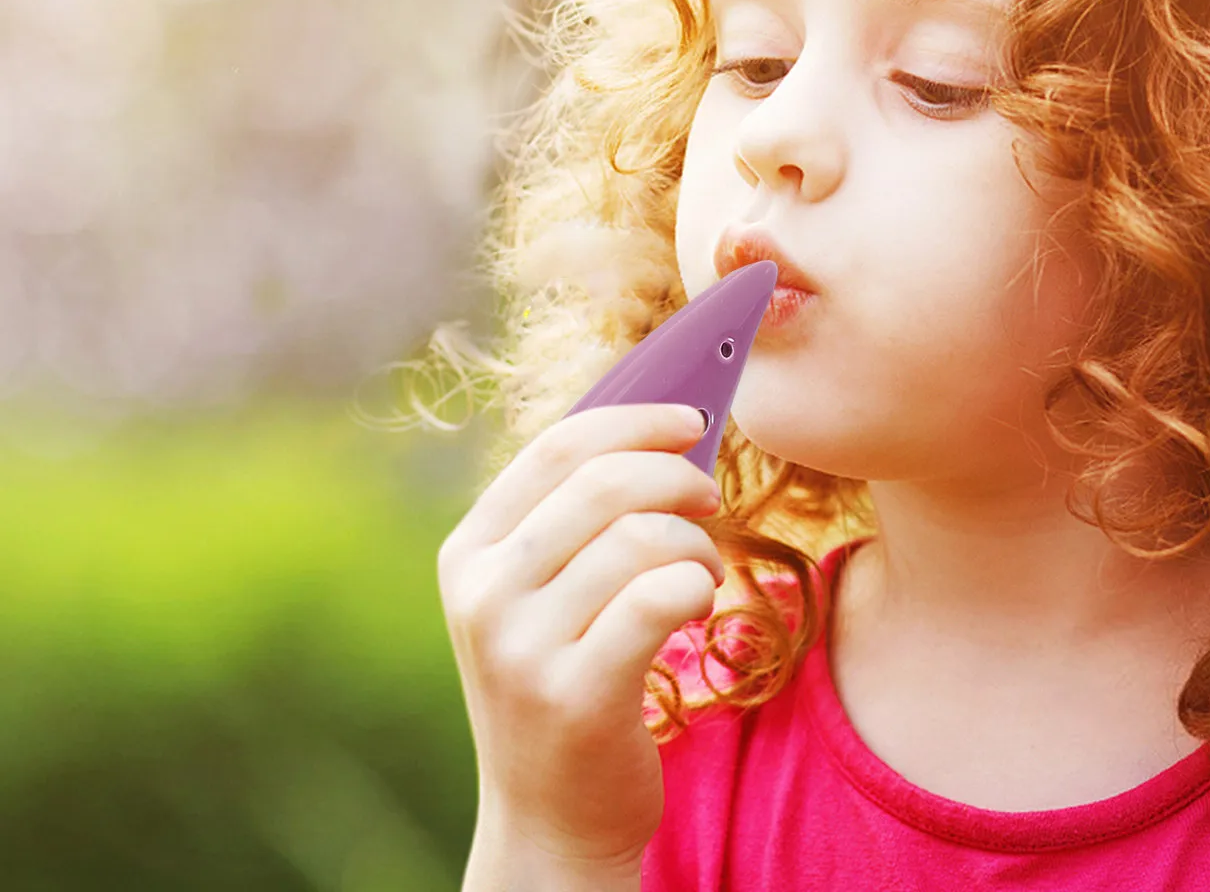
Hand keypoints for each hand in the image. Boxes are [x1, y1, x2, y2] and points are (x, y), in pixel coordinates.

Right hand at [438, 402, 724, 874]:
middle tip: (711, 500)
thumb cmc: (566, 678)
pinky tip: (698, 604)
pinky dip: (698, 585)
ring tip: (702, 571)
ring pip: (640, 537)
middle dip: (678, 477)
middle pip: (604, 482)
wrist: (550, 819)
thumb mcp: (541, 592)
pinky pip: (659, 597)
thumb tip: (668, 425)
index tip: (694, 419)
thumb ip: (576, 514)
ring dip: (696, 543)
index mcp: (469, 550)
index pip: (557, 446)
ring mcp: (521, 646)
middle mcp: (483, 592)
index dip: (636, 420)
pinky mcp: (573, 694)